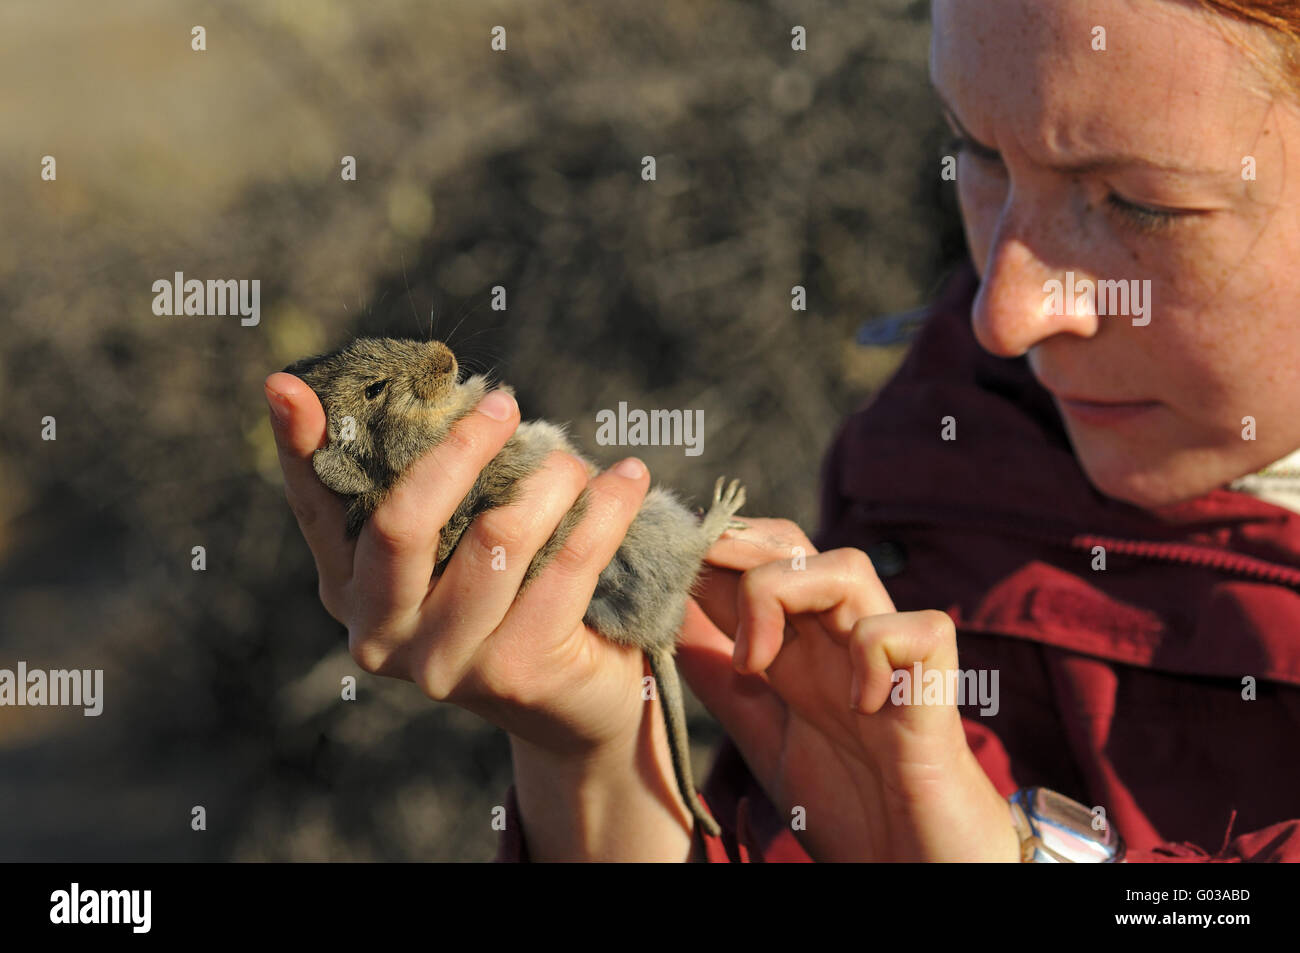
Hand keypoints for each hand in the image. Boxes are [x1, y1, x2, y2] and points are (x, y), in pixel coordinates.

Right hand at [265, 372, 698, 857]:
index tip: (285, 386)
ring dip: (550, 478)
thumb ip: (439, 488)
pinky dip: (605, 509)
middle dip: (460, 448)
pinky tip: (628, 478)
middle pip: (402, 521)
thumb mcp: (460, 543)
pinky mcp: (515, 671)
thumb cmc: (513, 597)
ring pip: (499, 533)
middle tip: (504, 402)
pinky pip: (568, 563)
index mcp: (349, 589)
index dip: (298, 447)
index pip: (316, 508)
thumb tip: (457, 397)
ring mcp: (444, 662)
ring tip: (577, 462)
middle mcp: (380, 633)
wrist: (575, 704)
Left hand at [675, 518, 1020, 861]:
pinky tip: (860, 704)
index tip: (663, 569)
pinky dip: (878, 652)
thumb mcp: (767, 740)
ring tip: (762, 666)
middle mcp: (841, 641)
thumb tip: (670, 629)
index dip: (710, 556)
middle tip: (696, 587)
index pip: (754, 567)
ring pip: (849, 566)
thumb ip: (727, 687)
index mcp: (800, 652)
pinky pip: (916, 628)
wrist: (918, 866)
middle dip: (740, 552)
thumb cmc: (854, 806)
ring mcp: (891, 658)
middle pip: (795, 547)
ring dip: (794, 597)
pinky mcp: (937, 686)